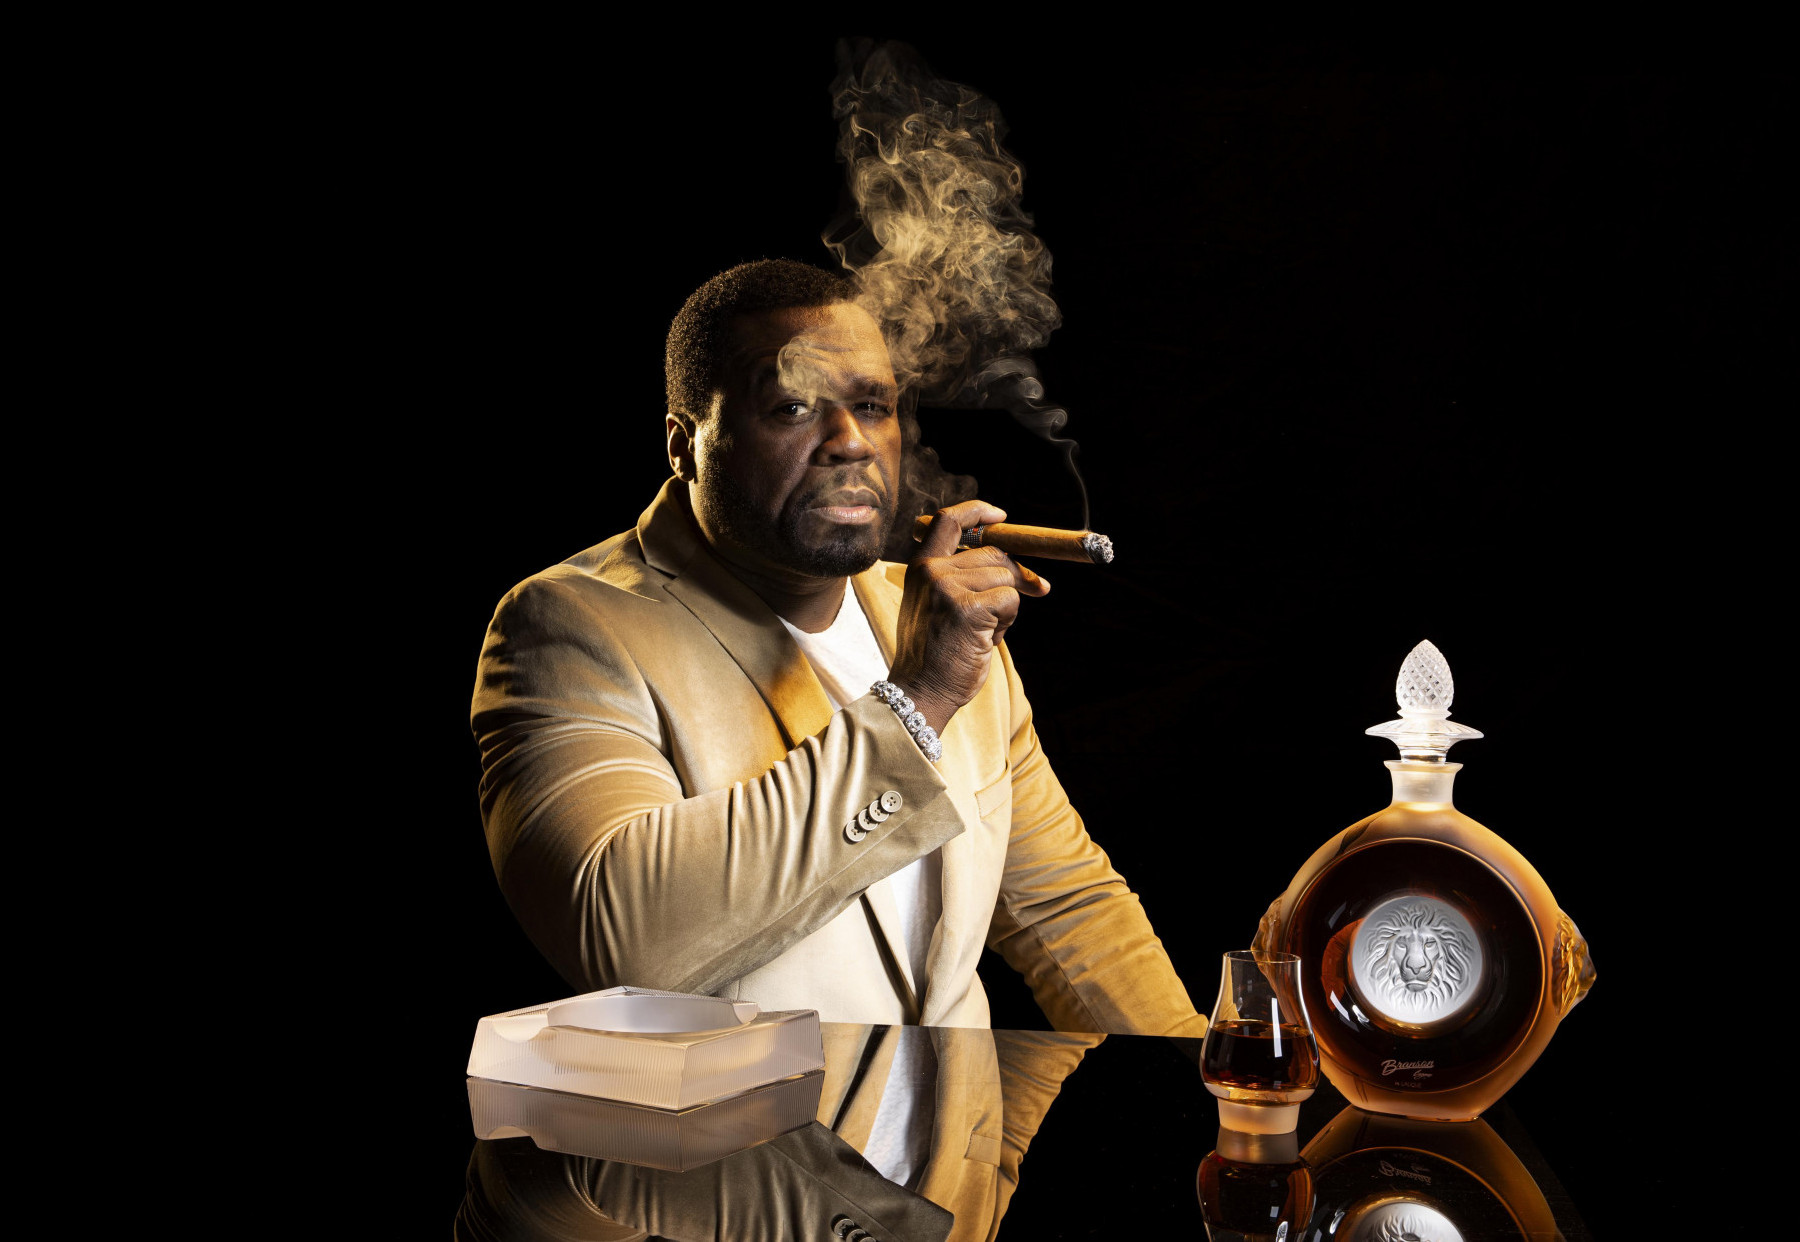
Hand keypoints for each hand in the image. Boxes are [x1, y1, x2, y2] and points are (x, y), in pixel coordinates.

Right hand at [888, 500, 1050, 732]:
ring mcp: (948, 587)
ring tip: (985, 630)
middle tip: (1038, 589)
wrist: (921, 690)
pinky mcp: (969, 608)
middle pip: (993, 553)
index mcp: (921, 566)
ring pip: (1006, 577)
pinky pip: (1011, 600)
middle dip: (1018, 573)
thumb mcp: (937, 605)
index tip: (1002, 516)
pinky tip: (987, 639)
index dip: (978, 511)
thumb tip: (1010, 563)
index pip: (948, 520)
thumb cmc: (934, 653)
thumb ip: (959, 578)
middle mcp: (932, 570)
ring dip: (1008, 605)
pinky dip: (1008, 621)